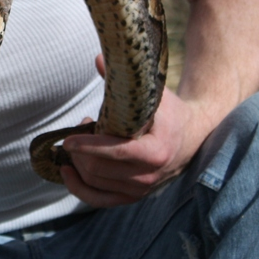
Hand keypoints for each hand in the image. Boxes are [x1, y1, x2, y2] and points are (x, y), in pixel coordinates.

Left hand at [59, 87, 203, 207]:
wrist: (192, 135)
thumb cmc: (170, 111)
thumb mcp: (154, 94)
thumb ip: (125, 80)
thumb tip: (98, 58)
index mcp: (156, 152)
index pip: (116, 153)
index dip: (88, 146)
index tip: (68, 139)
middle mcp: (149, 176)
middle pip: (99, 170)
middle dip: (80, 151)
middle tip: (77, 130)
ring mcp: (140, 190)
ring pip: (95, 183)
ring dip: (78, 162)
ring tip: (77, 141)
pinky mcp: (132, 197)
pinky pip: (99, 199)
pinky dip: (79, 188)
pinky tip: (66, 172)